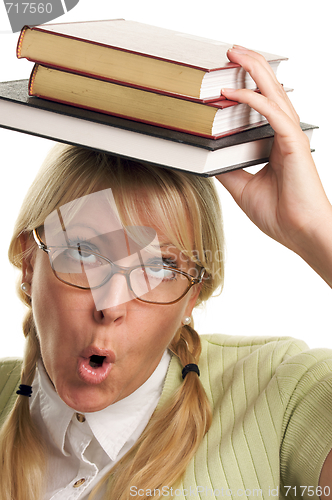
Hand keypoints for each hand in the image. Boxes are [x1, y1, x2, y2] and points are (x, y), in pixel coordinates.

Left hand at [216, 46, 331, 286]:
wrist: (299, 233)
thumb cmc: (279, 215)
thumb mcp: (242, 188)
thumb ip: (229, 169)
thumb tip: (208, 157)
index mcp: (274, 145)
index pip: (260, 108)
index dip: (245, 89)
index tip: (223, 79)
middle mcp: (283, 136)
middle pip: (268, 93)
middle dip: (250, 69)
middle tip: (230, 53)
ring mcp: (290, 138)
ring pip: (273, 95)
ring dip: (254, 72)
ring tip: (235, 54)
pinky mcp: (293, 144)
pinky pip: (273, 115)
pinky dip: (254, 101)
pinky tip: (234, 92)